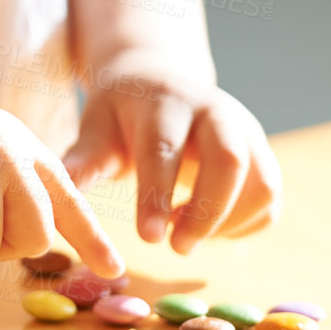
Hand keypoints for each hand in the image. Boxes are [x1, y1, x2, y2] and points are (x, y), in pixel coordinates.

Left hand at [60, 47, 282, 253]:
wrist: (161, 82)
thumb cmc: (123, 113)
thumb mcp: (97, 126)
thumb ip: (84, 159)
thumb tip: (62, 193)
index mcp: (166, 101)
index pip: (165, 148)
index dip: (158, 194)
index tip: (148, 239)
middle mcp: (215, 111)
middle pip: (229, 160)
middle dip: (208, 212)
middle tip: (177, 248)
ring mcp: (247, 130)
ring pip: (261, 183)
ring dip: (227, 223)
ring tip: (184, 233)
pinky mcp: (262, 155)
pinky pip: (268, 201)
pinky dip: (241, 226)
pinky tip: (205, 227)